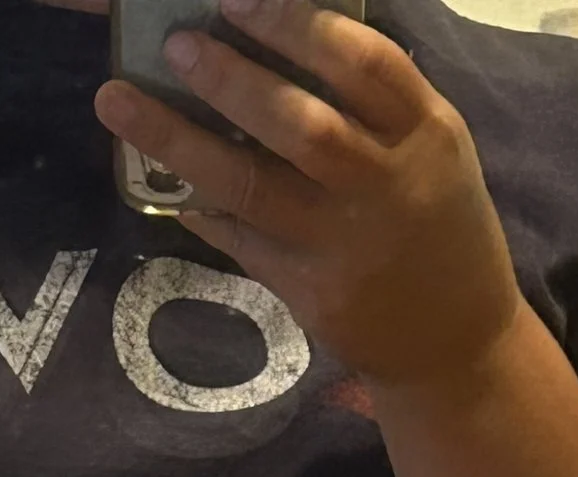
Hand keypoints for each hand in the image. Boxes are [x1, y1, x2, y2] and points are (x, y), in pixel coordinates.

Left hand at [93, 0, 526, 399]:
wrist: (457, 344)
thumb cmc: (439, 224)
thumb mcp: (432, 148)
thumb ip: (374, 101)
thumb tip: (279, 36)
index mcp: (425, 133)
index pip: (363, 64)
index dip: (297, 24)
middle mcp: (387, 187)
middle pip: (303, 126)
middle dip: (232, 80)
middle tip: (176, 46)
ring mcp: (347, 248)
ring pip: (253, 188)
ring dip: (180, 142)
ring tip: (119, 102)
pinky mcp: (315, 296)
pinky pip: (243, 244)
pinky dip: (201, 209)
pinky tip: (167, 185)